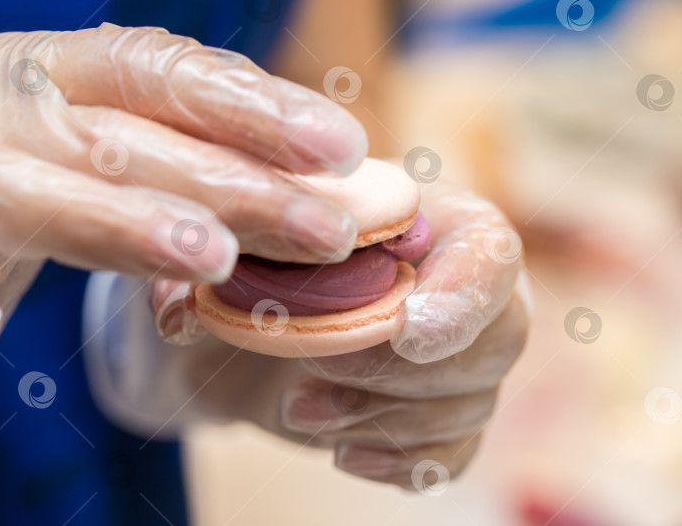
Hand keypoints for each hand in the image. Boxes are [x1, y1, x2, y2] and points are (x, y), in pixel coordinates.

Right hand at [0, 23, 365, 381]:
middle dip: (231, 183)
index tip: (340, 147)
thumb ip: (198, 163)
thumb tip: (326, 191)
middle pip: (122, 138)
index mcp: (60, 77)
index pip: (164, 77)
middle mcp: (3, 113)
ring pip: (25, 194)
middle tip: (326, 228)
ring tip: (213, 260)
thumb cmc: (31, 175)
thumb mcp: (112, 149)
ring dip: (121, 224)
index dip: (252, 109)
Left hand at [152, 189, 528, 487]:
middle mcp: (459, 287)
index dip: (462, 297)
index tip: (407, 332)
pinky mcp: (434, 415)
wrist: (238, 330)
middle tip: (318, 368)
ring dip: (386, 416)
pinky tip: (344, 450)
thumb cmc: (244, 269)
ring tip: (300, 405)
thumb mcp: (227, 249)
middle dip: (402, 369)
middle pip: (500, 337)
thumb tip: (181, 310)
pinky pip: (452, 453)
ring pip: (474, 401)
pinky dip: (401, 461)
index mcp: (430, 220)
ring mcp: (455, 357)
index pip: (491, 251)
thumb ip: (210, 264)